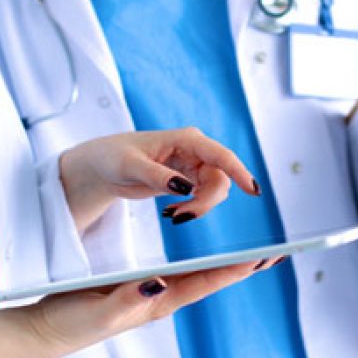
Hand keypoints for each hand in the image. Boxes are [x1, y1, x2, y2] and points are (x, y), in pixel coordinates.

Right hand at [0, 258, 283, 357]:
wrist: (45, 329)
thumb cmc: (71, 321)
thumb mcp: (97, 310)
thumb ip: (126, 299)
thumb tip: (157, 283)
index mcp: (157, 302)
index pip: (206, 282)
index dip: (237, 269)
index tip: (265, 257)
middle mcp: (162, 299)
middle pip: (212, 280)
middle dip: (244, 266)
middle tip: (277, 253)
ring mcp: (154, 296)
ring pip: (200, 278)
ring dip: (229, 266)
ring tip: (257, 255)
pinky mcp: (142, 291)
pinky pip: (182, 276)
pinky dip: (204, 267)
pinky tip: (214, 261)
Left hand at [59, 128, 260, 232]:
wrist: (103, 166)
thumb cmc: (113, 157)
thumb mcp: (130, 167)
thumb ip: (158, 176)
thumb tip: (185, 186)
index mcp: (186, 139)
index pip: (220, 156)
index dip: (240, 172)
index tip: (253, 191)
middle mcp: (195, 151)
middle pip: (220, 179)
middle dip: (207, 202)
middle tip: (179, 218)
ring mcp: (194, 166)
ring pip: (215, 190)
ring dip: (200, 208)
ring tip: (172, 216)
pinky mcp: (188, 180)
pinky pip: (204, 197)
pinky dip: (193, 209)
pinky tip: (172, 213)